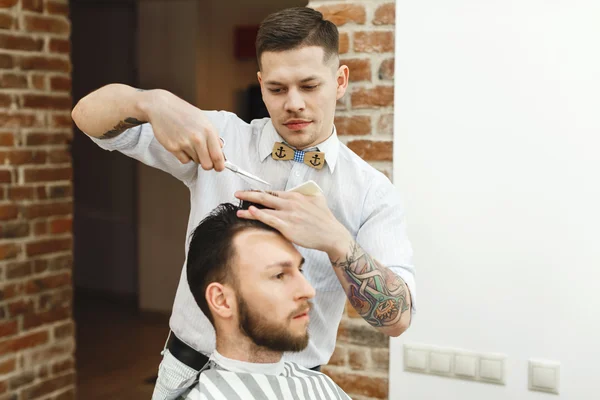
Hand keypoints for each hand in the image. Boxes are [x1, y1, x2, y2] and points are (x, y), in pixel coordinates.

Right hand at [143, 90, 224, 169]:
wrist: (162, 107)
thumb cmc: (184, 113)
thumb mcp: (203, 120)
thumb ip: (213, 136)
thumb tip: (220, 150)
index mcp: (208, 131)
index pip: (218, 156)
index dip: (220, 165)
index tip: (219, 168)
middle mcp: (197, 138)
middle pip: (207, 165)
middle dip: (208, 165)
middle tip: (205, 159)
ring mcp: (185, 143)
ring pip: (196, 161)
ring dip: (195, 156)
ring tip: (189, 142)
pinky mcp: (173, 148)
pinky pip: (184, 160)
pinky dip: (185, 156)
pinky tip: (181, 144)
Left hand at [234, 190, 352, 255]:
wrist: (331, 234)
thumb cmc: (324, 218)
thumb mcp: (317, 199)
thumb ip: (306, 193)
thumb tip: (300, 191)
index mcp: (295, 195)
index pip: (273, 192)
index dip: (259, 192)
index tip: (250, 193)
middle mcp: (290, 203)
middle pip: (264, 196)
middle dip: (248, 194)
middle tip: (237, 194)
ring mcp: (288, 214)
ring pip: (264, 208)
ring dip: (249, 207)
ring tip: (238, 208)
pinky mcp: (287, 227)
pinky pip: (269, 219)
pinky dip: (258, 215)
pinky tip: (250, 212)